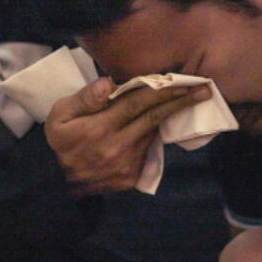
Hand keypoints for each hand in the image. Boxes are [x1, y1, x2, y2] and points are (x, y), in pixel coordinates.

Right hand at [45, 78, 209, 194]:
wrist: (56, 181)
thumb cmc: (59, 140)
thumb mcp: (60, 114)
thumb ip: (85, 98)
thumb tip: (107, 83)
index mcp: (99, 128)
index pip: (137, 103)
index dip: (161, 91)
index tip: (183, 81)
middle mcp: (117, 147)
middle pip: (154, 118)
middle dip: (180, 102)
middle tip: (205, 90)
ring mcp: (126, 165)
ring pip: (152, 134)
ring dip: (168, 117)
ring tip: (185, 101)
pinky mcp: (131, 177)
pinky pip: (147, 152)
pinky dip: (152, 137)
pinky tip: (155, 127)